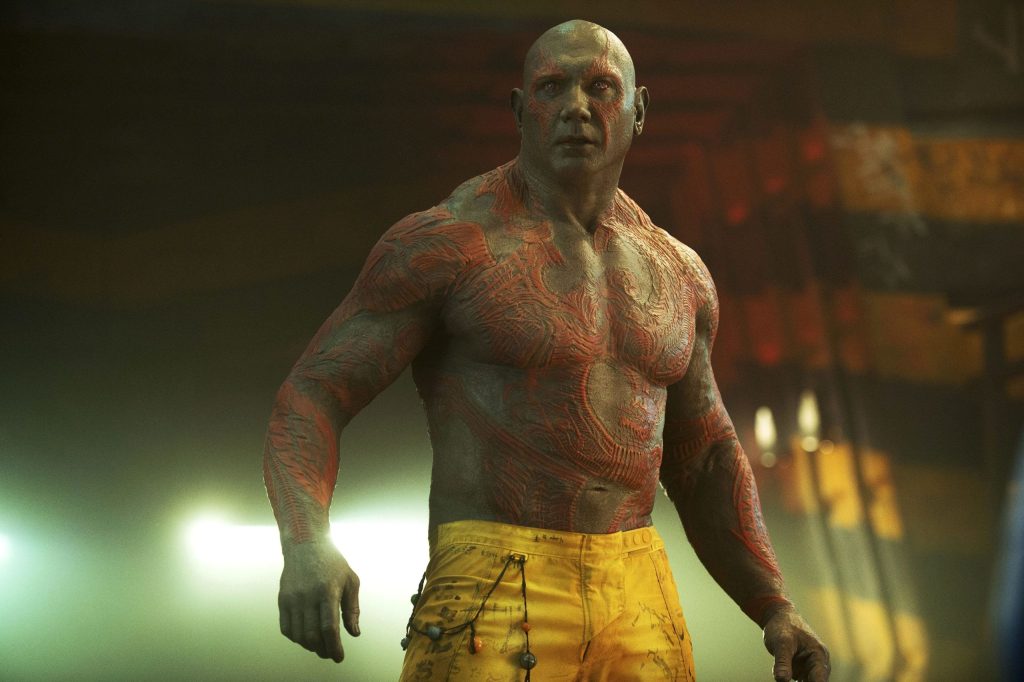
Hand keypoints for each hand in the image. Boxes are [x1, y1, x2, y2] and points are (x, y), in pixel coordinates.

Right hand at [277, 539, 360, 661]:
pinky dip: (296, 638)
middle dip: (323, 650)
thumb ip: (352, 609)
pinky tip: (306, 636)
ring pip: (298, 635)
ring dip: (310, 646)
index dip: (334, 647)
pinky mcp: (282, 599)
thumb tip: (354, 633)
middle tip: (330, 652)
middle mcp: (308, 596)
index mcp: (328, 591)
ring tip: (320, 646)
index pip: (329, 627)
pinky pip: (286, 628)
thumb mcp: (351, 581)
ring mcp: (292, 598)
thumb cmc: (332, 562)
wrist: (306, 545)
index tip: (339, 657)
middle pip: (312, 635)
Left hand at [762, 608, 829, 680]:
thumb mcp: (782, 642)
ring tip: (785, 674)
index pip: (820, 680)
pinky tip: (783, 677)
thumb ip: (782, 662)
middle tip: (794, 678)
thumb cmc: (783, 626)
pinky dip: (789, 681)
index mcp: (819, 655)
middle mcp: (818, 664)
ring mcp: (809, 668)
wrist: (778, 617)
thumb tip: (782, 680)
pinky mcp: (800, 671)